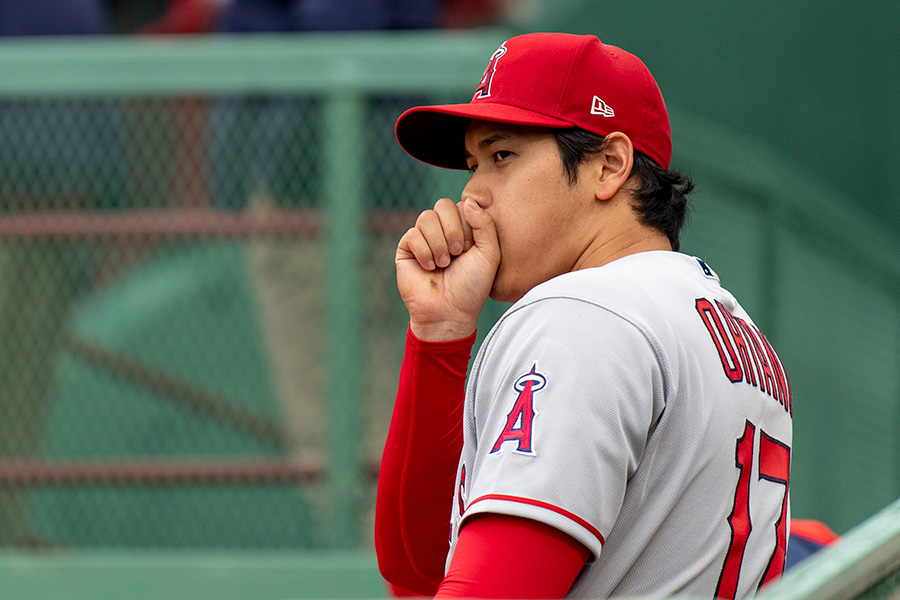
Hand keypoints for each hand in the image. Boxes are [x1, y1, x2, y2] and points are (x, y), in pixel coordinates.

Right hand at [395, 197, 500, 340]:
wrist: (450, 312)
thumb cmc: (472, 287)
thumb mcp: (489, 254)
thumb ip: (484, 223)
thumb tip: (468, 200)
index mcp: (463, 229)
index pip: (461, 205)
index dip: (467, 225)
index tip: (470, 249)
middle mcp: (442, 231)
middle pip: (442, 205)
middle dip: (452, 230)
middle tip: (457, 253)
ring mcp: (423, 239)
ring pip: (426, 217)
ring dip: (438, 243)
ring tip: (444, 264)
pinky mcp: (406, 249)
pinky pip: (412, 234)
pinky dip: (424, 252)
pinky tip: (430, 268)